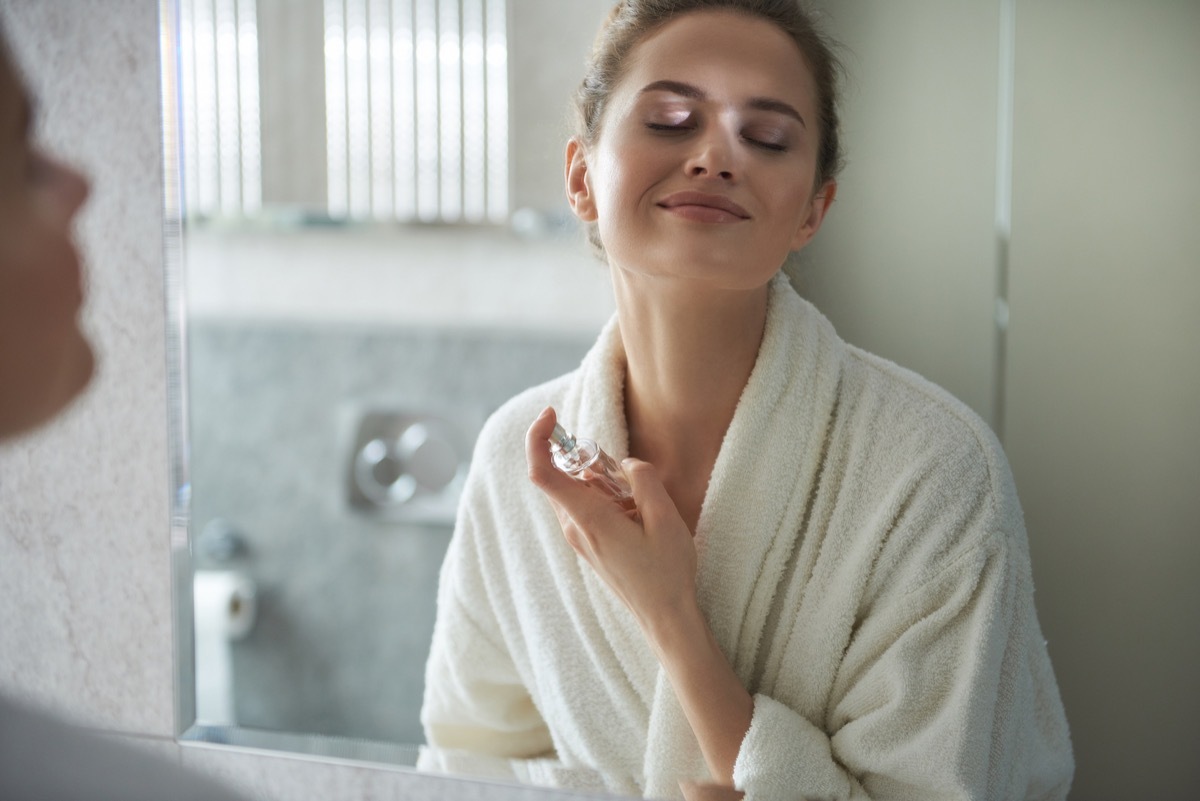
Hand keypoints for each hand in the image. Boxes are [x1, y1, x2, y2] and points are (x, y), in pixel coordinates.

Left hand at [525, 406, 698, 631]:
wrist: (664, 616)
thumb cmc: (666, 570)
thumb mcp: (665, 517)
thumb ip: (642, 480)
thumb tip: (626, 464)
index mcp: (589, 519)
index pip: (542, 473)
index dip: (537, 438)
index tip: (550, 415)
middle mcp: (575, 528)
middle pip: (559, 475)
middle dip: (583, 457)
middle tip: (622, 471)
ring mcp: (578, 537)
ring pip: (573, 489)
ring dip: (598, 480)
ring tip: (638, 504)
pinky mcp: (587, 542)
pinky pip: (584, 505)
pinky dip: (603, 495)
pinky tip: (634, 513)